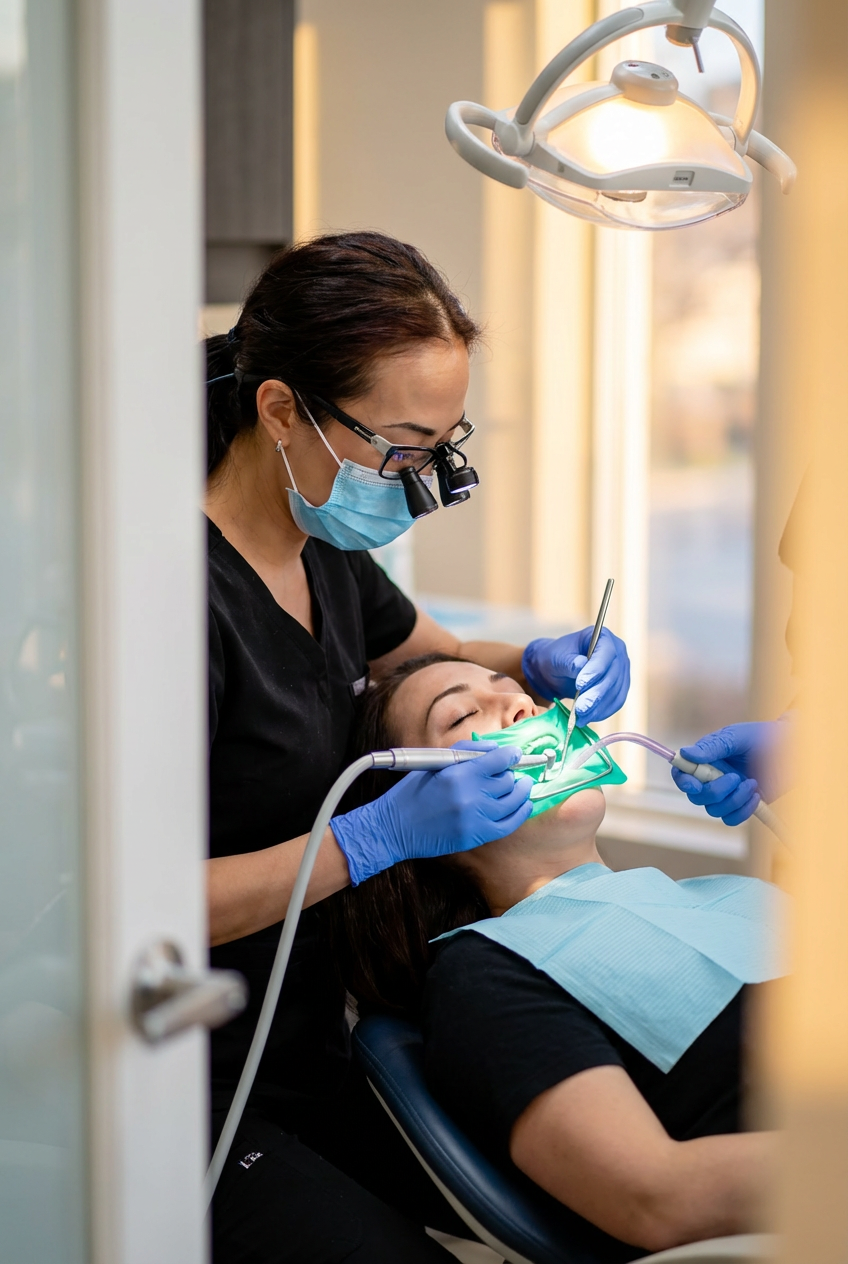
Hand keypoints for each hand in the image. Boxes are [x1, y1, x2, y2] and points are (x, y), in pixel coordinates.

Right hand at [330, 741, 532, 885]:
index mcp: (458, 774)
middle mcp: (471, 796)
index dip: (511, 754)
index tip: (514, 753)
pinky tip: (524, 804)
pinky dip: (521, 813)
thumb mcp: (433, 763)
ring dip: (521, 791)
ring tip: (522, 785)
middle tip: (508, 771)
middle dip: (510, 773)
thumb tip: (493, 748)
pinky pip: (509, 824)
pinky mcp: (476, 836)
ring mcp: (475, 819)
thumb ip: (465, 752)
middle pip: (507, 780)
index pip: (498, 760)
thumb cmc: (411, 793)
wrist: (394, 828)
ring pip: (513, 801)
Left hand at [521, 627, 629, 722]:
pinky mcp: (620, 687)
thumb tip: (581, 665)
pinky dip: (602, 712)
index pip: (606, 653)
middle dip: (596, 694)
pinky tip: (588, 718)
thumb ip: (568, 661)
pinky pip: (616, 702)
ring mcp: (621, 670)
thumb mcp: (556, 657)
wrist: (557, 671)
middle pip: (613, 675)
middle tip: (580, 709)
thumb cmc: (555, 658)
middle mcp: (617, 652)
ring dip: (598, 707)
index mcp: (602, 636)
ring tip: (580, 718)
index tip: (580, 684)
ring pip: (615, 691)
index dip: (596, 670)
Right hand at [671, 719, 790, 825]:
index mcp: (706, 759)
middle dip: (715, 791)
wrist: (793, 748)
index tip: (695, 784)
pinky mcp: (742, 805)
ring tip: (752, 784)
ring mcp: (727, 793)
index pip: (681, 774)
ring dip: (733, 800)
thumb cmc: (764, 736)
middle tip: (736, 777)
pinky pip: (731, 818)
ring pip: (714, 810)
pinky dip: (743, 810)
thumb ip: (712, 746)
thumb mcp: (736, 737)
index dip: (683, 781)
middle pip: (696, 797)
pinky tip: (756, 795)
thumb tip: (686, 753)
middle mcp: (712, 777)